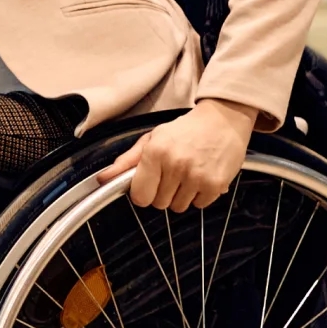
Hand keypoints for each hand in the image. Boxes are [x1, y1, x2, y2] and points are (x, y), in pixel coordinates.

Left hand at [95, 99, 257, 211]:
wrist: (223, 119)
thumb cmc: (186, 130)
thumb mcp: (153, 138)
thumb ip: (127, 161)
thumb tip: (103, 178)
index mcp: (156, 152)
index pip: (140, 196)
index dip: (143, 193)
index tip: (149, 185)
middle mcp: (175, 165)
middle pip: (159, 204)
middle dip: (163, 193)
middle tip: (172, 175)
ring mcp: (197, 176)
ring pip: (179, 207)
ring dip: (181, 195)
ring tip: (188, 174)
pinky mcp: (215, 184)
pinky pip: (199, 205)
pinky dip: (199, 196)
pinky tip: (201, 177)